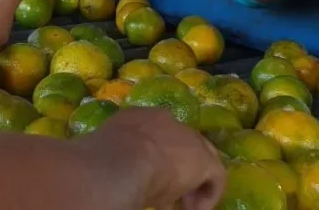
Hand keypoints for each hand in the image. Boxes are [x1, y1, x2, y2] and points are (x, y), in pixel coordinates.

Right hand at [91, 108, 225, 209]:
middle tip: (171, 194)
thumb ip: (117, 157)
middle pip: (182, 143)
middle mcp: (165, 120)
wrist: (120, 162)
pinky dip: (208, 195)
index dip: (157, 158)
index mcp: (137, 117)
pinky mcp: (203, 159)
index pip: (156, 135)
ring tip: (183, 206)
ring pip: (200, 158)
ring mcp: (187, 137)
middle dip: (179, 168)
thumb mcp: (106, 154)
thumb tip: (114, 174)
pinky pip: (215, 176)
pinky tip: (196, 209)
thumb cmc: (103, 159)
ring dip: (193, 182)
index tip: (152, 178)